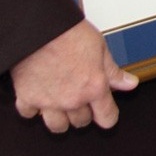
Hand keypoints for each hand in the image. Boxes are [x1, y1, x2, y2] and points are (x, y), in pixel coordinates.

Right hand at [10, 19, 137, 133]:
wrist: (37, 28)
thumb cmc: (68, 33)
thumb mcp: (100, 48)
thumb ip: (113, 71)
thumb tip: (129, 83)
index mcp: (94, 87)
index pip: (107, 117)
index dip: (108, 116)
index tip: (106, 113)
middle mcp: (72, 99)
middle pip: (81, 122)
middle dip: (84, 113)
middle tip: (81, 98)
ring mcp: (49, 102)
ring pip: (57, 126)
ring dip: (60, 118)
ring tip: (61, 103)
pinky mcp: (27, 98)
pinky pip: (30, 114)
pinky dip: (33, 108)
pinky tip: (39, 96)